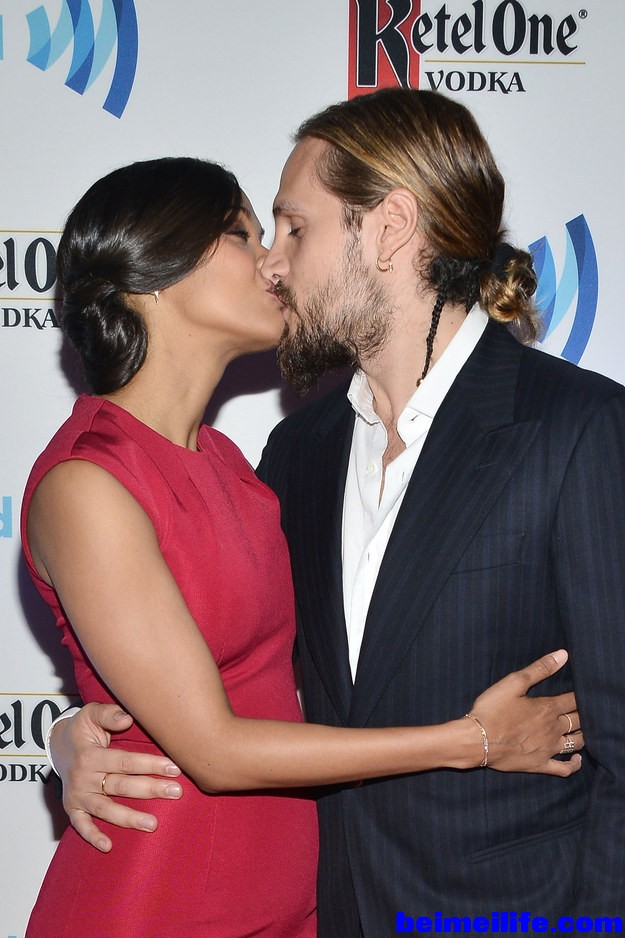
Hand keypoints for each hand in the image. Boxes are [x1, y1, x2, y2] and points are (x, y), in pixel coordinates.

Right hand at [51, 703, 182, 851]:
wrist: (57, 745)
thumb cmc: (82, 729)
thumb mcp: (91, 714)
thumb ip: (109, 714)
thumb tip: (127, 719)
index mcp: (90, 755)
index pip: (125, 762)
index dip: (150, 764)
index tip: (174, 768)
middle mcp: (83, 778)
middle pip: (121, 786)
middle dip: (150, 789)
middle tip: (176, 792)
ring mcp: (78, 796)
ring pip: (105, 809)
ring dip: (129, 818)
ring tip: (153, 824)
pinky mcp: (72, 808)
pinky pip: (81, 826)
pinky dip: (92, 836)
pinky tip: (108, 846)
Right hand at [468, 649, 582, 775]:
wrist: (477, 740)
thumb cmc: (492, 709)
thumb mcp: (513, 682)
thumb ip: (540, 668)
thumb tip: (563, 655)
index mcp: (548, 708)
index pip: (574, 700)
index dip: (581, 695)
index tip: (584, 692)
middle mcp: (554, 729)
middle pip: (578, 721)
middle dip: (584, 714)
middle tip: (586, 710)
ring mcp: (549, 749)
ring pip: (576, 743)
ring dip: (582, 735)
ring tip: (582, 730)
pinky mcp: (540, 765)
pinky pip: (564, 769)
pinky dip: (574, 764)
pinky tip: (578, 759)